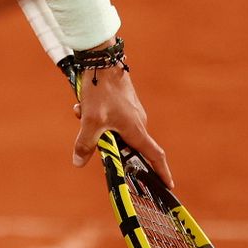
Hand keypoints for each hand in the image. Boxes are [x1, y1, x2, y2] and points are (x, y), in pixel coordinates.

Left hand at [71, 63, 173, 187]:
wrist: (101, 61)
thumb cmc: (101, 91)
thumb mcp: (90, 120)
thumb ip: (85, 144)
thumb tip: (78, 163)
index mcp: (136, 130)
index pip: (154, 156)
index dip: (161, 172)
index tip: (168, 186)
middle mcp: (138, 122)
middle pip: (125, 144)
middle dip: (106, 144)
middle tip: (92, 140)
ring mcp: (131, 112)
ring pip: (111, 128)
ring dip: (94, 125)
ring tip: (81, 112)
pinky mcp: (123, 103)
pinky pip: (107, 116)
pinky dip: (93, 114)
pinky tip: (80, 105)